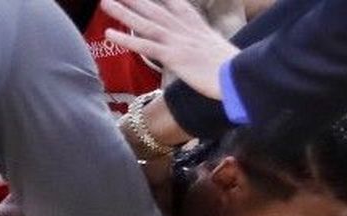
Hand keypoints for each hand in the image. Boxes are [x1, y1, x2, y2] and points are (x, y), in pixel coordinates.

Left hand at [102, 0, 237, 101]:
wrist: (241, 77)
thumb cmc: (234, 70)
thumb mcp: (218, 51)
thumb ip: (204, 46)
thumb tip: (201, 51)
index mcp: (196, 26)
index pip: (175, 4)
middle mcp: (184, 29)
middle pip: (155, 9)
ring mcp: (178, 41)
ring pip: (145, 23)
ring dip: (124, 12)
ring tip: (105, 2)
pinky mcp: (173, 56)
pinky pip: (145, 46)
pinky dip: (126, 39)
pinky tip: (109, 34)